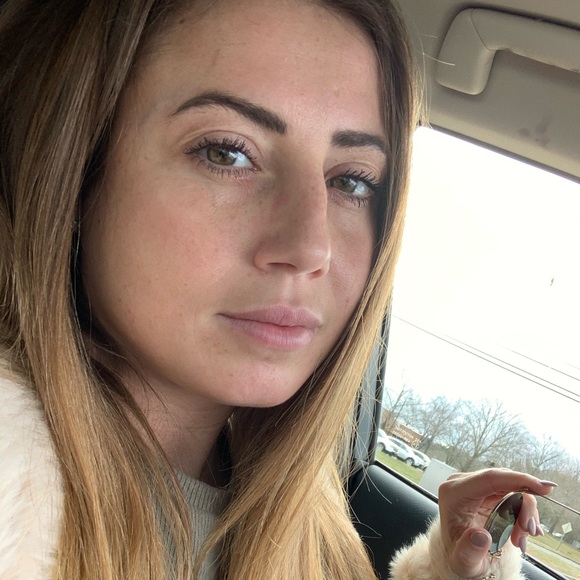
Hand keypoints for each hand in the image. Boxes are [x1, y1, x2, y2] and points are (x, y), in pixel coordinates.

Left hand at [437, 468, 555, 578]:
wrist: (462, 553)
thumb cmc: (461, 555)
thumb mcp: (463, 562)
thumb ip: (469, 551)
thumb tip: (481, 536)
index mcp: (453, 493)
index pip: (489, 478)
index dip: (518, 479)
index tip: (544, 488)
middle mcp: (463, 484)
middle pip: (504, 482)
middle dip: (525, 506)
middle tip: (530, 532)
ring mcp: (476, 486)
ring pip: (511, 488)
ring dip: (524, 513)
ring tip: (520, 539)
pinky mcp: (486, 491)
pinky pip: (512, 494)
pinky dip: (522, 513)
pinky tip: (520, 533)